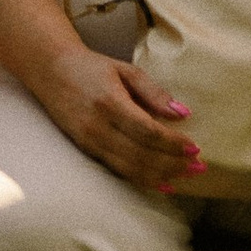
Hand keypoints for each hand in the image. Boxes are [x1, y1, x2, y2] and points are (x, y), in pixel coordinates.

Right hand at [32, 39, 209, 196]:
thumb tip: (182, 114)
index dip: (173, 143)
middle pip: (142, 155)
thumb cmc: (91, 67)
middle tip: (199, 167)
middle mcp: (98, 127)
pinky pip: (119, 170)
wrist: (50, 71)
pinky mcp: (87, 150)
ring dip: (162, 176)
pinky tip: (162, 184)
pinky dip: (143, 180)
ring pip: (131, 168)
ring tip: (186, 176)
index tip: (195, 148)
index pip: (147, 131)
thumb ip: (153, 92)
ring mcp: (90, 142)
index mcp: (110, 102)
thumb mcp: (124, 70)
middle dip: (174, 164)